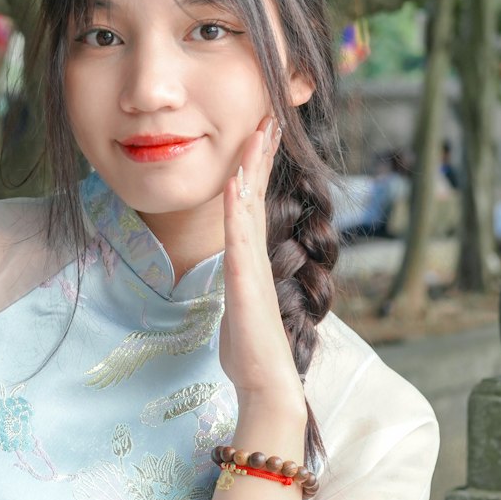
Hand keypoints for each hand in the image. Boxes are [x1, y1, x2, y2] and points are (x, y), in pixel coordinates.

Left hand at [219, 115, 305, 416]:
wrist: (267, 384)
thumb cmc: (252, 353)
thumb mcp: (238, 308)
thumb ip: (237, 287)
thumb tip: (232, 279)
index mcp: (252, 260)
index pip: (253, 204)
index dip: (256, 169)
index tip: (259, 136)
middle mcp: (256, 257)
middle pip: (257, 194)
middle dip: (261, 154)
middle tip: (268, 115)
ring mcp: (253, 267)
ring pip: (250, 207)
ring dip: (252, 168)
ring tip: (257, 132)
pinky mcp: (246, 282)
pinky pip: (239, 238)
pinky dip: (237, 208)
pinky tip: (234, 184)